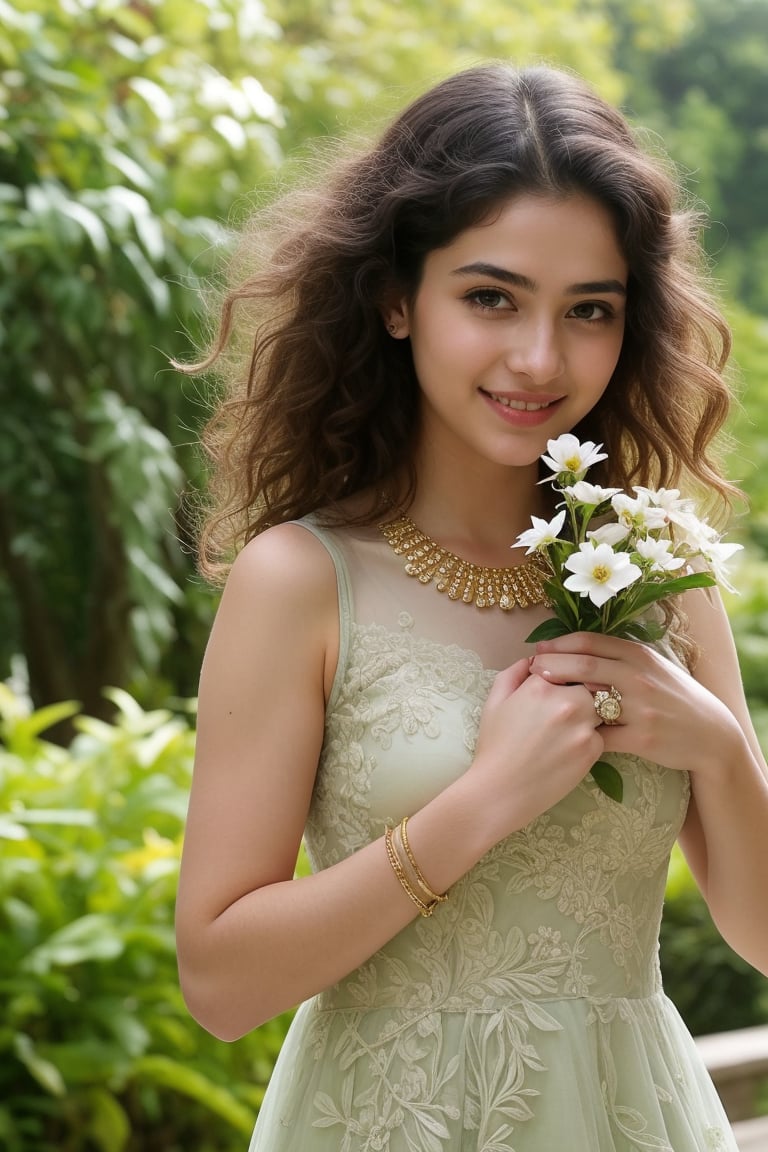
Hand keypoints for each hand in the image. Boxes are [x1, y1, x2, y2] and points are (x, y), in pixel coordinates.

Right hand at [469, 657, 604, 830]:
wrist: (501, 792)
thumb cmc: (494, 746)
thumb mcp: (494, 701)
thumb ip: (514, 673)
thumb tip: (533, 659)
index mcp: (540, 685)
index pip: (563, 664)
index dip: (558, 676)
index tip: (551, 686)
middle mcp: (566, 702)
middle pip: (587, 683)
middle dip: (578, 691)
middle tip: (560, 711)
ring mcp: (583, 726)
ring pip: (599, 707)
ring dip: (587, 713)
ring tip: (563, 730)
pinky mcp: (593, 749)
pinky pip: (600, 733)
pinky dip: (588, 737)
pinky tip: (566, 750)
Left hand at [528, 632, 742, 776]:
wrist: (709, 733)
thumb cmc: (672, 697)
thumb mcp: (652, 667)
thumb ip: (618, 656)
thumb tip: (575, 649)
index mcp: (638, 655)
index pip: (589, 641)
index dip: (558, 644)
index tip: (537, 650)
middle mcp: (639, 677)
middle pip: (583, 665)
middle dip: (550, 665)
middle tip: (530, 671)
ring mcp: (641, 708)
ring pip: (589, 700)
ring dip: (559, 699)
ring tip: (538, 701)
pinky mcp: (641, 738)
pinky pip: (599, 737)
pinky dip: (578, 734)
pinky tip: (561, 733)